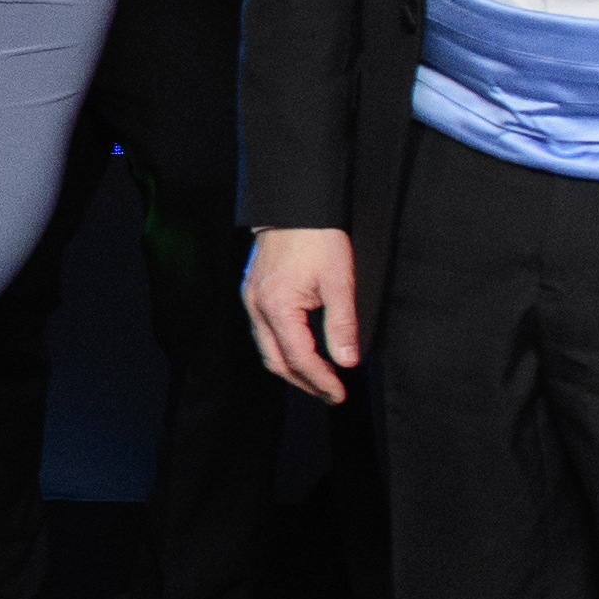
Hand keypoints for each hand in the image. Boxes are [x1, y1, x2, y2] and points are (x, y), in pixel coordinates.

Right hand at [244, 225, 365, 403]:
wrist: (295, 205)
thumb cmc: (317, 238)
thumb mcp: (339, 281)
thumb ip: (342, 325)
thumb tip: (348, 360)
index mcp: (277, 307)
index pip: (299, 358)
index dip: (321, 380)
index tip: (339, 393)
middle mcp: (257, 307)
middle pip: (275, 361)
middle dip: (303, 382)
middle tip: (330, 392)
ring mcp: (251, 299)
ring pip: (266, 348)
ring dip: (291, 367)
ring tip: (318, 376)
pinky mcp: (252, 291)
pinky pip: (262, 331)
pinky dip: (282, 347)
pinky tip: (301, 348)